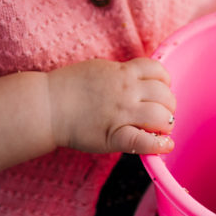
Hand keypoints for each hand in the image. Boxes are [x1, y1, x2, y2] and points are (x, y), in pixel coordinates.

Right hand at [45, 57, 175, 154]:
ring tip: (160, 129)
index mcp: (123, 72)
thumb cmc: (68, 87)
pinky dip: (159, 145)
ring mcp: (122, 113)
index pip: (159, 71)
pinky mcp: (115, 135)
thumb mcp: (98, 69)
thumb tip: (136, 78)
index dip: (165, 82)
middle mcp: (127, 91)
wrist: (47, 105)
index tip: (160, 91)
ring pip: (161, 116)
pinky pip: (144, 141)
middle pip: (165, 95)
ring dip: (166, 123)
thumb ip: (120, 73)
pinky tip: (164, 146)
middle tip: (161, 114)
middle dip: (168, 105)